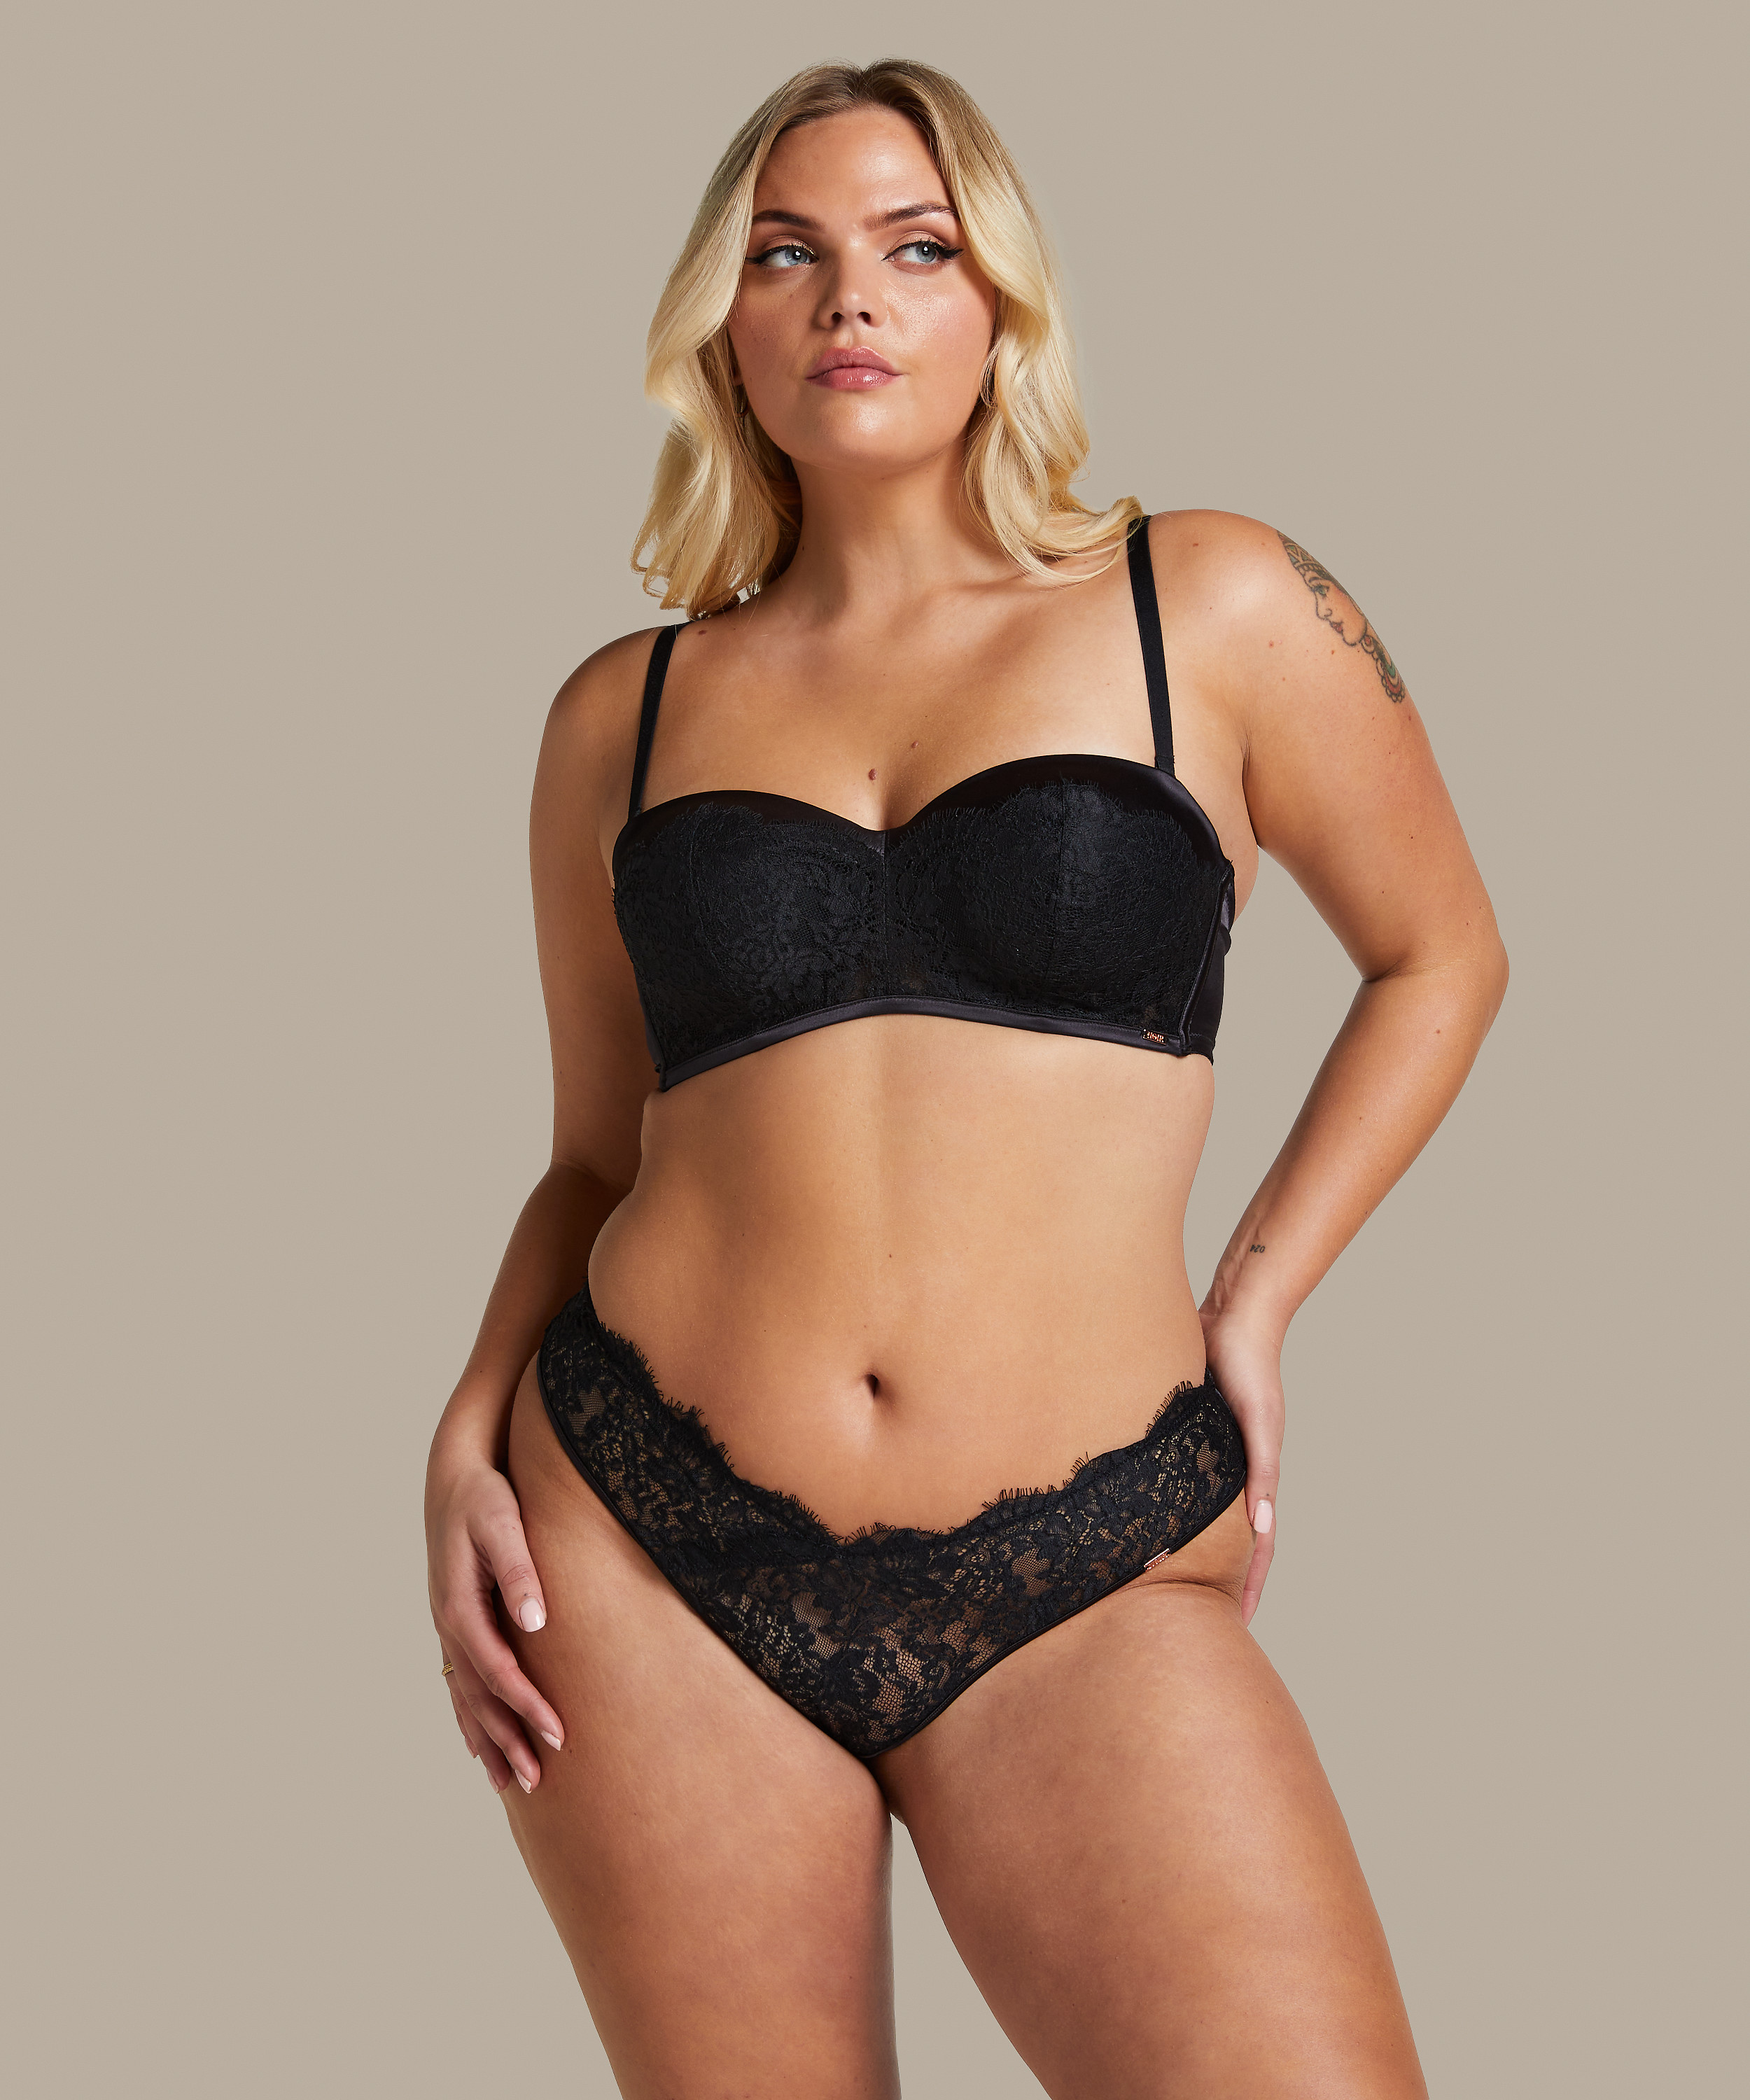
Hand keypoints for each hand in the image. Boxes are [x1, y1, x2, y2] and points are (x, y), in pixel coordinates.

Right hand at [425, 1446, 564, 1794]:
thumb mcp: (503, 1523)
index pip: (498, 1672)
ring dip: (487, 1740)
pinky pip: (459, 1683)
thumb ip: (519, 1571)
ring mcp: (447, 1627)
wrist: (454, 1476)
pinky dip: (469, 1718)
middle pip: (479, 1697)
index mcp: (459, 1607)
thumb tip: (535, 1621)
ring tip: (508, 1784)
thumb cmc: (484, 1496)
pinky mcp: (454, 1623)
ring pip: (465, 1698)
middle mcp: (448, 1625)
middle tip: (539, 1781)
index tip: (559, 1735)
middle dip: (508, 1740)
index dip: (527, 1706)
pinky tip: (477, 1745)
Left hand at [1200, 1305, 1284, 1626]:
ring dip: (1195, 1544)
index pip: (1259, 1541)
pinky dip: (1174, 1503)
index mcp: (1257, 1472)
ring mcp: (1213, 1451)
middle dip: (1221, 1576)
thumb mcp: (1259, 1421)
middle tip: (1200, 1615)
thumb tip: (1264, 1526)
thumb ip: (1263, 1472)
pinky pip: (1180, 1477)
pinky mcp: (1187, 1429)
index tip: (1241, 1622)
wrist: (1233, 1315)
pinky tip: (1150, 1515)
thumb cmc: (1250, 1366)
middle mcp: (1235, 1468)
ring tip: (1171, 1579)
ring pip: (1203, 1510)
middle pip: (1230, 1535)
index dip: (1251, 1581)